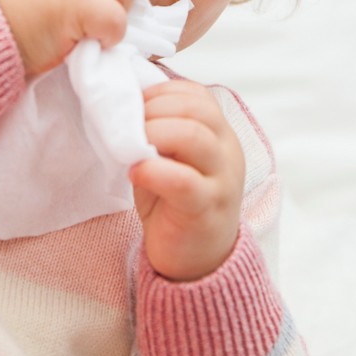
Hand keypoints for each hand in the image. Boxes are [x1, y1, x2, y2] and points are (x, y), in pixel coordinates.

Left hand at [129, 79, 245, 281]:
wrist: (196, 262)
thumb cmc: (176, 204)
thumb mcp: (171, 159)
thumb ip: (160, 132)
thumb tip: (127, 107)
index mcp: (220, 133)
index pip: (197, 94)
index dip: (161, 93)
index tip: (133, 105)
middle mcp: (227, 150)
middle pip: (197, 109)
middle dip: (155, 109)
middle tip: (128, 126)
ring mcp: (222, 179)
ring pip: (194, 136)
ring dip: (155, 133)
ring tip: (132, 146)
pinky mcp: (207, 208)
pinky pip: (183, 181)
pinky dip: (154, 171)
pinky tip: (136, 172)